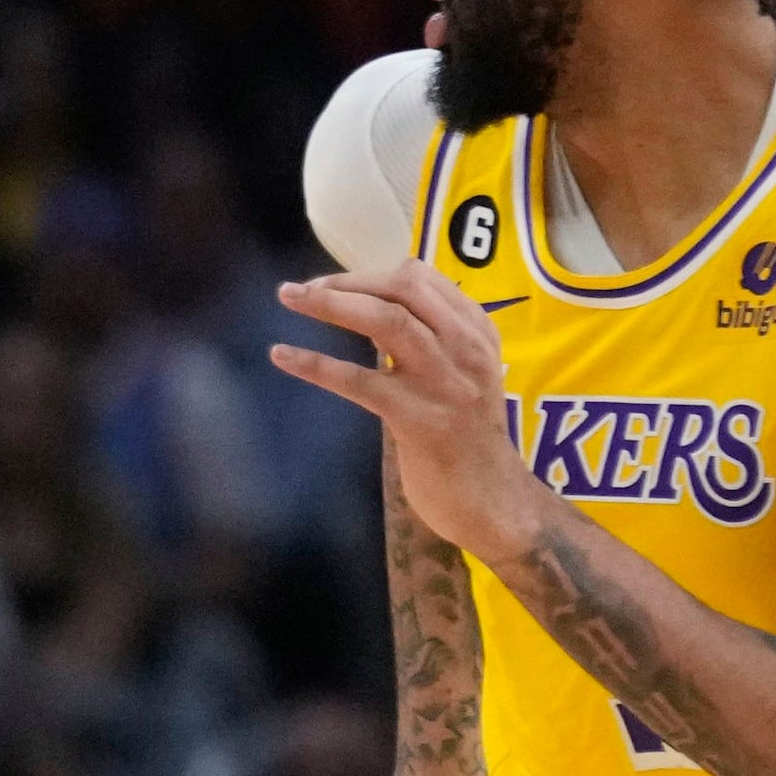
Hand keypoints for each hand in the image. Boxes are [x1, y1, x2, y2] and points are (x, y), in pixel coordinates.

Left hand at [271, 267, 541, 566]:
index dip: (369, 273)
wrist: (494, 502)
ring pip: (385, 321)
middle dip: (345, 281)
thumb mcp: (461, 377)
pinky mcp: (420, 419)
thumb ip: (431, 343)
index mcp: (478, 332)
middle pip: (402, 289)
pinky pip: (360, 380)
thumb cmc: (467, 442)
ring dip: (330, 305)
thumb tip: (373, 312)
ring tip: (287, 299)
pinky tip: (281, 355)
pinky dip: (315, 363)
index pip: (422, 278)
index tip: (332, 282)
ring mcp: (445, 382)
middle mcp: (467, 348)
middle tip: (300, 289)